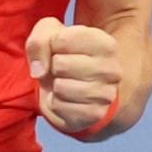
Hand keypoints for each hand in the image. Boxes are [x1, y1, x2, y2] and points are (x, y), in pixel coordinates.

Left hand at [26, 17, 119, 137]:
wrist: (76, 90)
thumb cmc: (63, 56)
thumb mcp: (50, 36)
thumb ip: (40, 41)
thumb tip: (39, 71)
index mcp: (106, 44)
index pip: (62, 40)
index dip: (51, 45)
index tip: (60, 50)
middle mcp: (112, 69)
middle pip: (60, 64)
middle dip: (53, 67)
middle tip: (62, 70)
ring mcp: (106, 94)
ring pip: (60, 87)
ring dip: (55, 86)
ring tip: (65, 82)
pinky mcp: (95, 114)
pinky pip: (58, 106)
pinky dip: (55, 103)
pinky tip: (67, 98)